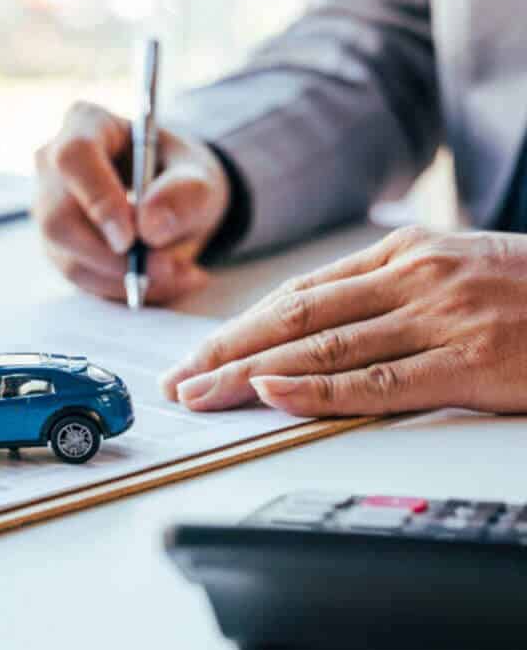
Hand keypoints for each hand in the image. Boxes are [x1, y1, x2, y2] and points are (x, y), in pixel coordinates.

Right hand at [33, 101, 230, 303]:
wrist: (173, 200)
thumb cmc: (181, 176)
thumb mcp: (200, 178)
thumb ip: (184, 194)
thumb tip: (149, 227)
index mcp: (86, 124)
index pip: (74, 158)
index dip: (98, 200)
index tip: (131, 238)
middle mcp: (53, 164)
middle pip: (58, 218)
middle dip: (112, 256)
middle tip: (166, 268)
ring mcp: (47, 207)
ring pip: (69, 258)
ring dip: (126, 278)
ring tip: (179, 274)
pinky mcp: (56, 245)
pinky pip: (81, 278)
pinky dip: (124, 289)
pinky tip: (160, 281)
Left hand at [160, 226, 526, 416]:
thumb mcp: (456, 272)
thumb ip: (388, 293)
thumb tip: (316, 327)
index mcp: (404, 254)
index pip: (298, 294)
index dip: (239, 327)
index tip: (196, 354)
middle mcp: (412, 277)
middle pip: (293, 317)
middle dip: (226, 351)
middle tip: (178, 381)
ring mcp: (440, 317)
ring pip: (321, 346)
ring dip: (250, 373)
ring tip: (202, 394)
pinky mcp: (471, 362)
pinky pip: (376, 380)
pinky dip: (316, 388)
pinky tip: (269, 394)